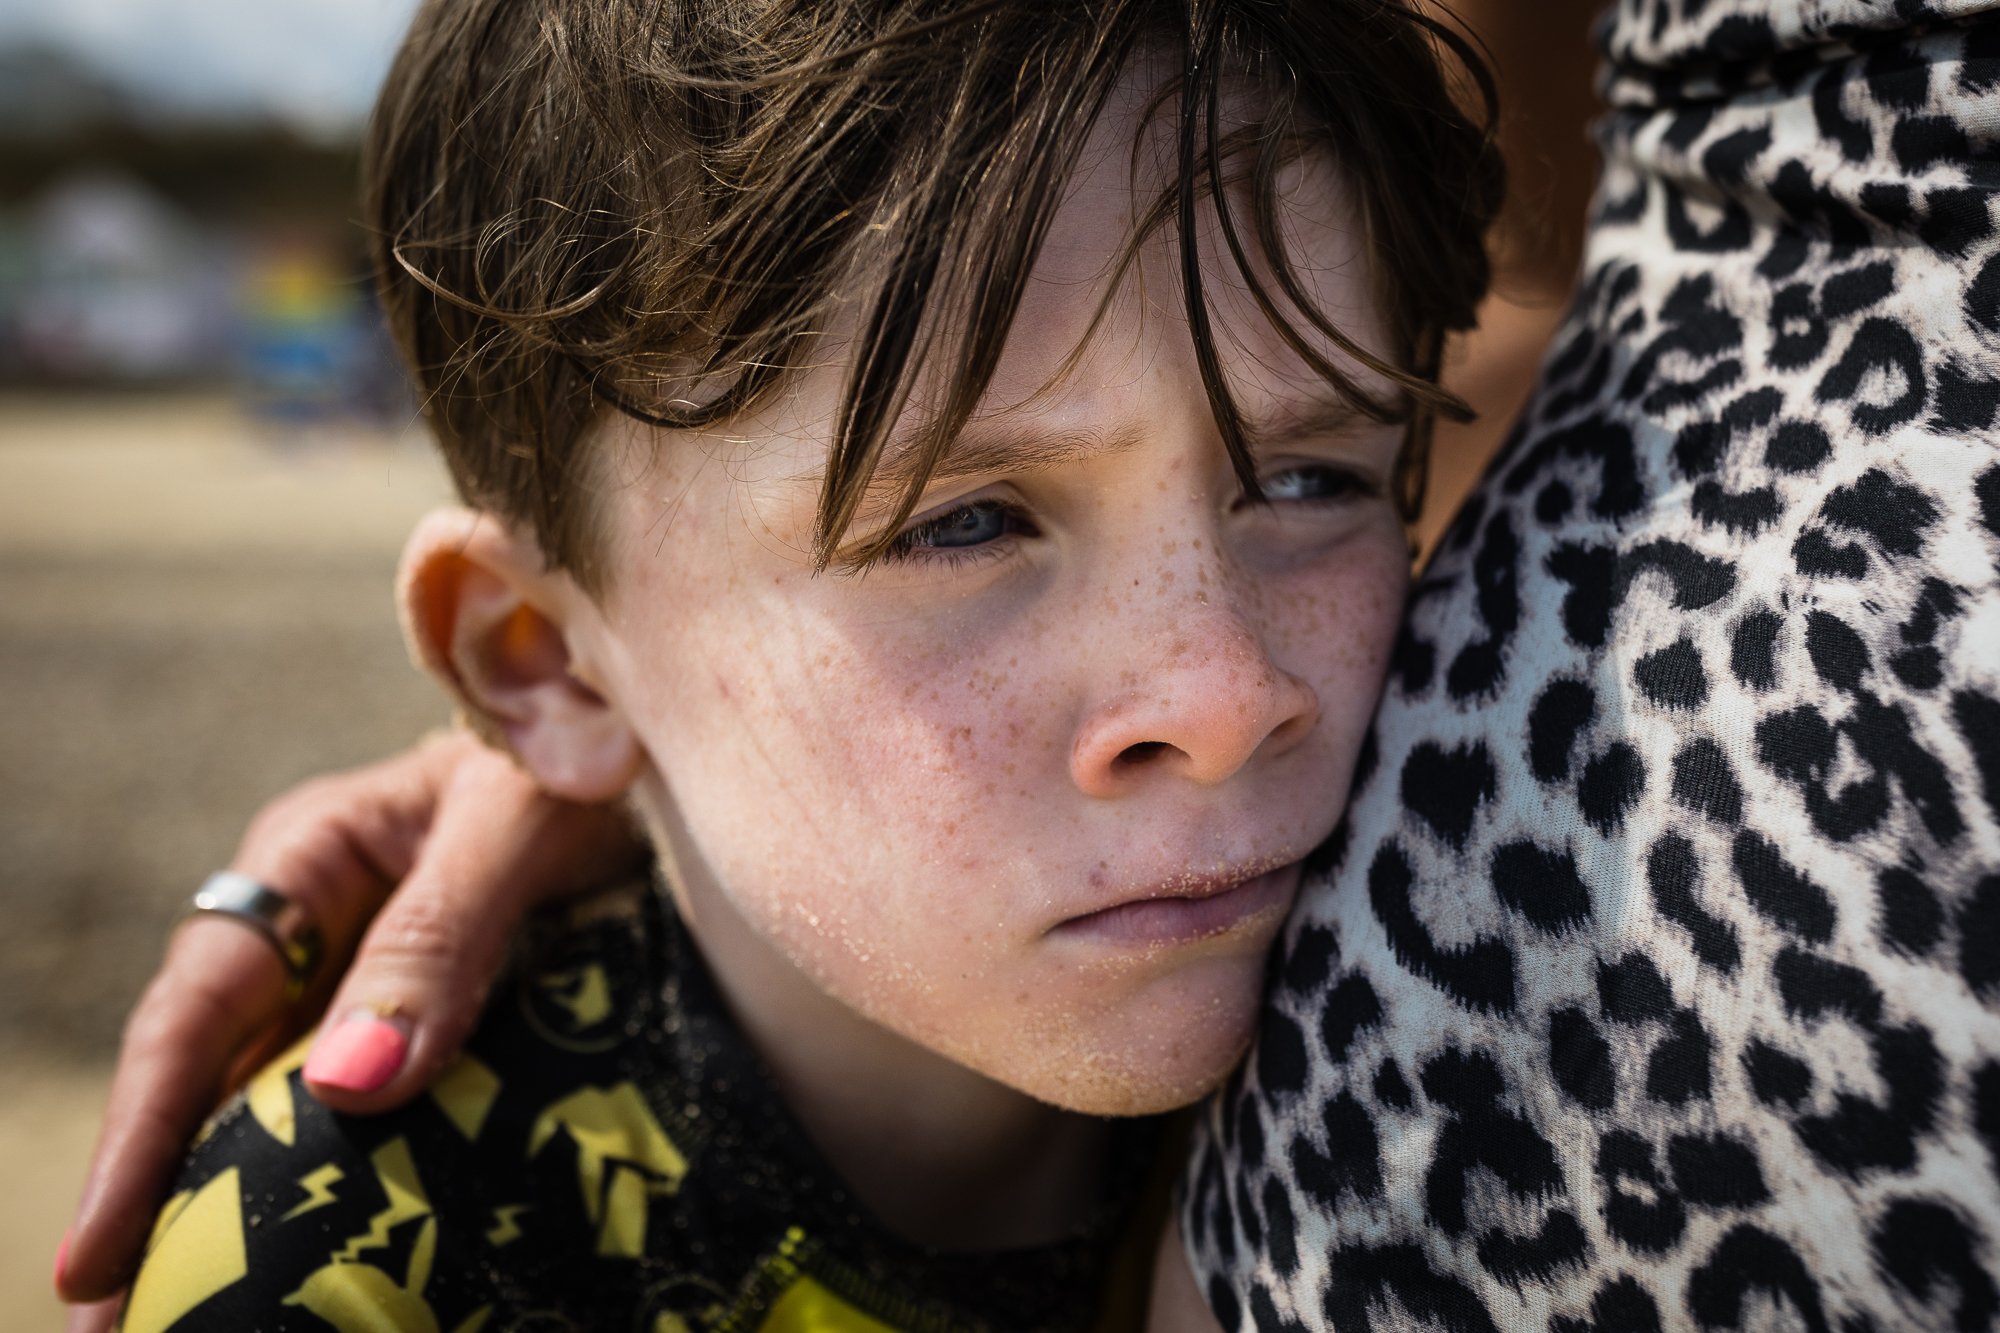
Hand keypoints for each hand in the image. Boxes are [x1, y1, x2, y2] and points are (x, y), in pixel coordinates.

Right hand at [54, 730, 642, 1324]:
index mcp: (308, 859)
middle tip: (118, 1329)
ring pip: (281, 1102)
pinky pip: (374, 1104)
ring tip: (197, 1316)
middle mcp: (319, 923)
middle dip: (162, 1202)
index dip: (138, 1141)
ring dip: (242, 1208)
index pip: (196, 1013)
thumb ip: (438, 938)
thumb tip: (346, 1089)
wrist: (655, 746)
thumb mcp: (520, 823)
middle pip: (215, 1077)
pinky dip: (344, 1179)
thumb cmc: (586, 756)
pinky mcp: (435, 1010)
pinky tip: (331, 1255)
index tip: (93, 1262)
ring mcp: (372, 970)